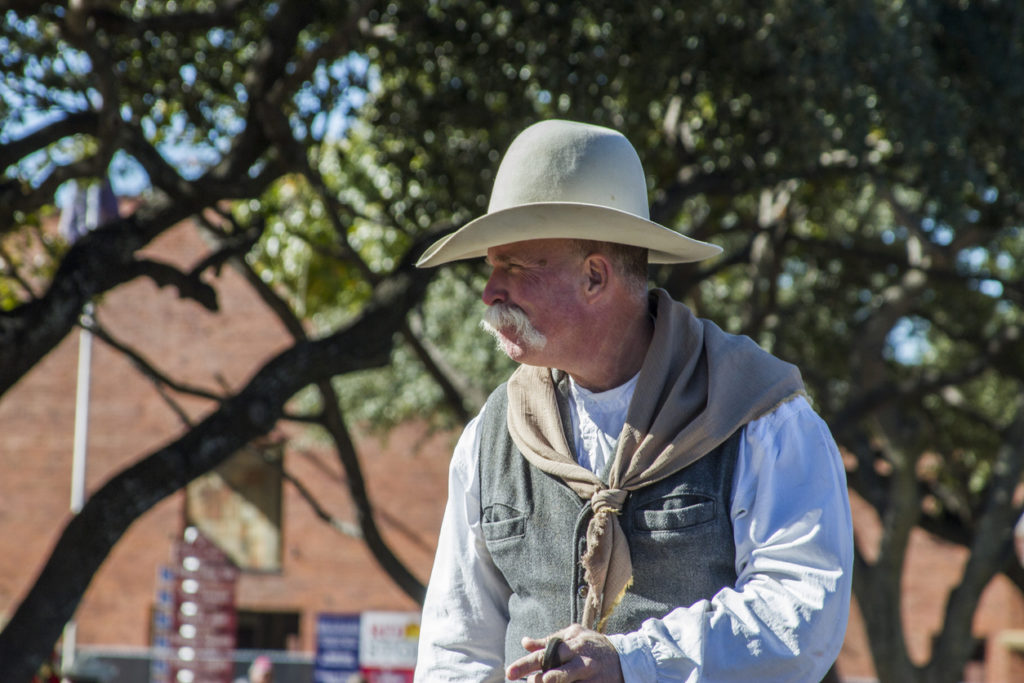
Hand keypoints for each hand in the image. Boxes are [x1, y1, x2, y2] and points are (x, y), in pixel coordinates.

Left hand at [505, 624, 623, 681]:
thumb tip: (525, 642)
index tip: (509, 673)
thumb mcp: (574, 636)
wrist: (626, 658)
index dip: (526, 663)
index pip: (544, 653)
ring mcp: (590, 675)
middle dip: (539, 679)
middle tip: (530, 682)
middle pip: (554, 670)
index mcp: (572, 643)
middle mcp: (580, 659)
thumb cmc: (593, 646)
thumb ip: (550, 640)